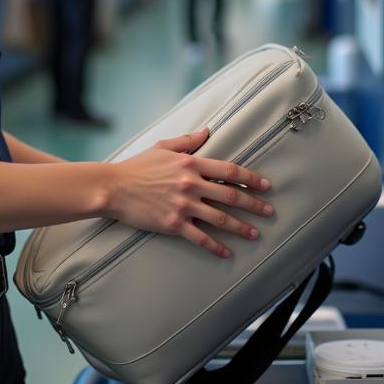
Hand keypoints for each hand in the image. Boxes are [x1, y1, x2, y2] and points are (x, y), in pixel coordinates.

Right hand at [105, 126, 273, 257]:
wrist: (113, 188)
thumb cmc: (137, 166)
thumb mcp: (163, 147)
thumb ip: (188, 140)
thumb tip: (207, 130)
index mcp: (191, 164)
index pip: (229, 171)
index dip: (250, 178)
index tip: (265, 186)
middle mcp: (191, 184)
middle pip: (231, 195)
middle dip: (253, 204)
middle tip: (269, 211)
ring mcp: (183, 205)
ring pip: (220, 218)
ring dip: (241, 227)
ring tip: (255, 234)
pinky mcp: (173, 224)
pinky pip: (200, 238)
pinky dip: (215, 247)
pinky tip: (226, 253)